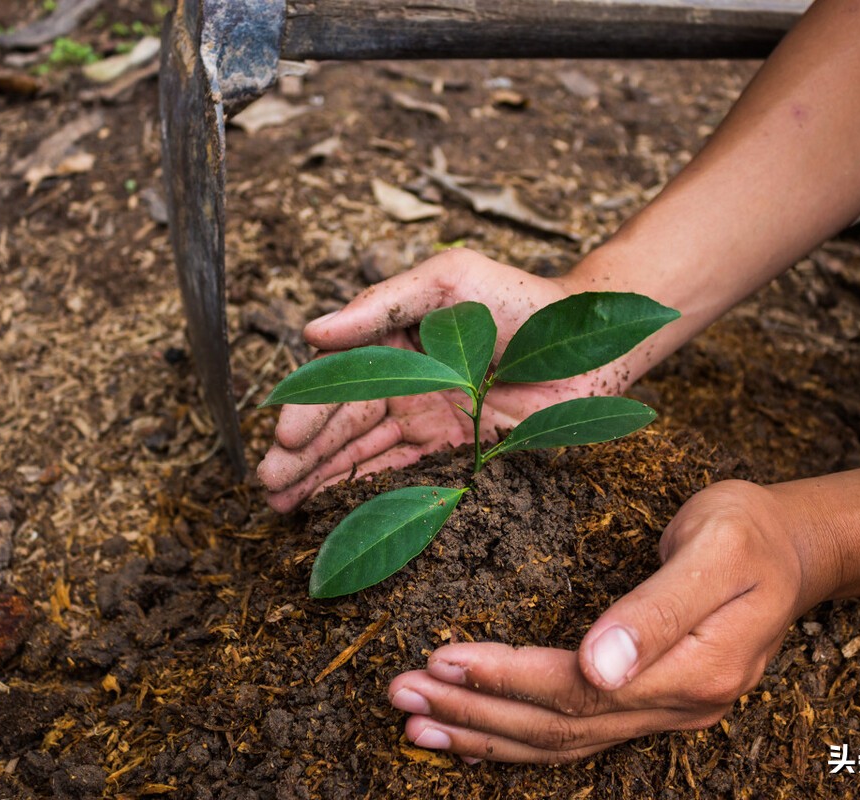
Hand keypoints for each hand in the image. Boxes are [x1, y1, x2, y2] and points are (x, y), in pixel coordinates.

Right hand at [257, 248, 635, 511]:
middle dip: (302, 457)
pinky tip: (334, 511)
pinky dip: (370, 493)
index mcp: (394, 345)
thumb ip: (382, 304)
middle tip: (268, 487)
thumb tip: (313, 331)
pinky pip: (407, 477)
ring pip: (365, 456)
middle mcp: (405, 387)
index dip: (309, 411)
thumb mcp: (447, 280)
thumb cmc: (519, 298)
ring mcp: (429, 423)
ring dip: (323, 481)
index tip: (283, 438)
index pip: (340, 382)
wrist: (591, 342)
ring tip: (282, 506)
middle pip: (343, 426)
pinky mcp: (459, 455)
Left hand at [385, 480, 837, 762]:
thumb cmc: (750, 532)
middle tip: (401, 692)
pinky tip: (474, 736)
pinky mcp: (652, 704)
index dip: (508, 680)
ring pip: (563, 741)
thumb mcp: (716, 548)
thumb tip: (598, 666)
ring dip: (486, 735)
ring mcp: (667, 714)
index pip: (581, 691)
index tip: (443, 659)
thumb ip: (659, 608)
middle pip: (561, 725)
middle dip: (476, 710)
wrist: (794, 551)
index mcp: (696, 669)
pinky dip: (520, 741)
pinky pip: (577, 735)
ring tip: (416, 722)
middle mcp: (679, 706)